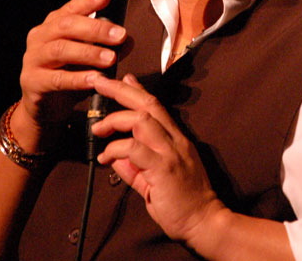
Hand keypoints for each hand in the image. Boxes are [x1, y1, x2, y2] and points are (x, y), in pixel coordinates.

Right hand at [16, 0, 126, 150]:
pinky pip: (56, 79)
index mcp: (53, 25)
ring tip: (110, 58)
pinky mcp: (32, 81)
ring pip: (60, 49)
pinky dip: (77, 78)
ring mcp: (33, 59)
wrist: (45, 107)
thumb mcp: (88, 58)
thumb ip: (105, 46)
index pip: (71, 8)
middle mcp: (40, 37)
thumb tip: (128, 39)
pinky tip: (95, 79)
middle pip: (66, 26)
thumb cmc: (68, 75)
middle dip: (95, 29)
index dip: (87, 2)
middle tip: (119, 35)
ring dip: (88, 53)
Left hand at [91, 74, 227, 244]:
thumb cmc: (183, 204)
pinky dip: (117, 148)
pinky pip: (135, 148)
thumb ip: (135, 168)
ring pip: (142, 120)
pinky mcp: (164, 168)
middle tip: (100, 82)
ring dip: (115, 119)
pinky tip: (106, 156)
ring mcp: (171, 152)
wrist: (204, 222)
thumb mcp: (153, 182)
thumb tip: (115, 158)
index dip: (138, 91)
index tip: (124, 78)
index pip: (156, 107)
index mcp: (176, 140)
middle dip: (121, 90)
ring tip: (97, 128)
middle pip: (148, 105)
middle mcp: (175, 141)